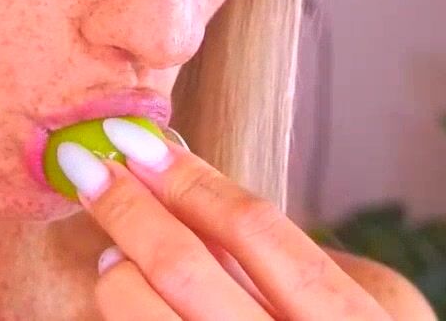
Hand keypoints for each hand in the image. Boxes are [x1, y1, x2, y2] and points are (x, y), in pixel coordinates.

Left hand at [56, 118, 393, 319]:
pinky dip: (124, 315)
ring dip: (116, 273)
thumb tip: (196, 199)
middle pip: (184, 269)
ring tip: (113, 255)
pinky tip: (125, 299)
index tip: (137, 142)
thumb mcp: (358, 313)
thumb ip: (293, 263)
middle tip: (88, 168)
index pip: (254, 228)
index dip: (189, 178)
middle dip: (127, 208)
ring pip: (143, 315)